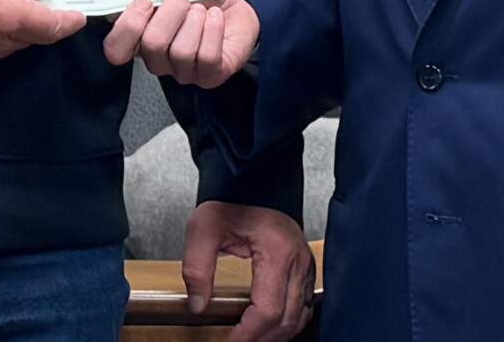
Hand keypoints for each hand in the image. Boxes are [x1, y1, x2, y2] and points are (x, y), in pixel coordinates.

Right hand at [102, 0, 257, 87]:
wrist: (232, 8)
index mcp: (140, 38)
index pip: (116, 49)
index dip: (127, 27)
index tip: (143, 2)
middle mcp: (158, 59)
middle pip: (151, 45)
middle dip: (169, 14)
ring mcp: (183, 71)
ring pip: (181, 52)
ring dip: (194, 21)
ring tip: (201, 9)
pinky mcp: (210, 75)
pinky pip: (207, 56)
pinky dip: (213, 30)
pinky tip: (215, 18)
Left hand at [181, 202, 314, 341]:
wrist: (254, 179)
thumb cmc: (231, 198)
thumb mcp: (203, 228)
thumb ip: (197, 268)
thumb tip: (198, 305)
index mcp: (276, 251)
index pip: (268, 310)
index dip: (249, 335)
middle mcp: (298, 261)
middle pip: (287, 319)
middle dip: (261, 340)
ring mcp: (306, 265)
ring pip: (300, 316)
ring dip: (277, 335)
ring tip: (251, 340)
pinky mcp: (305, 267)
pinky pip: (305, 305)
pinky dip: (289, 323)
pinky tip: (270, 328)